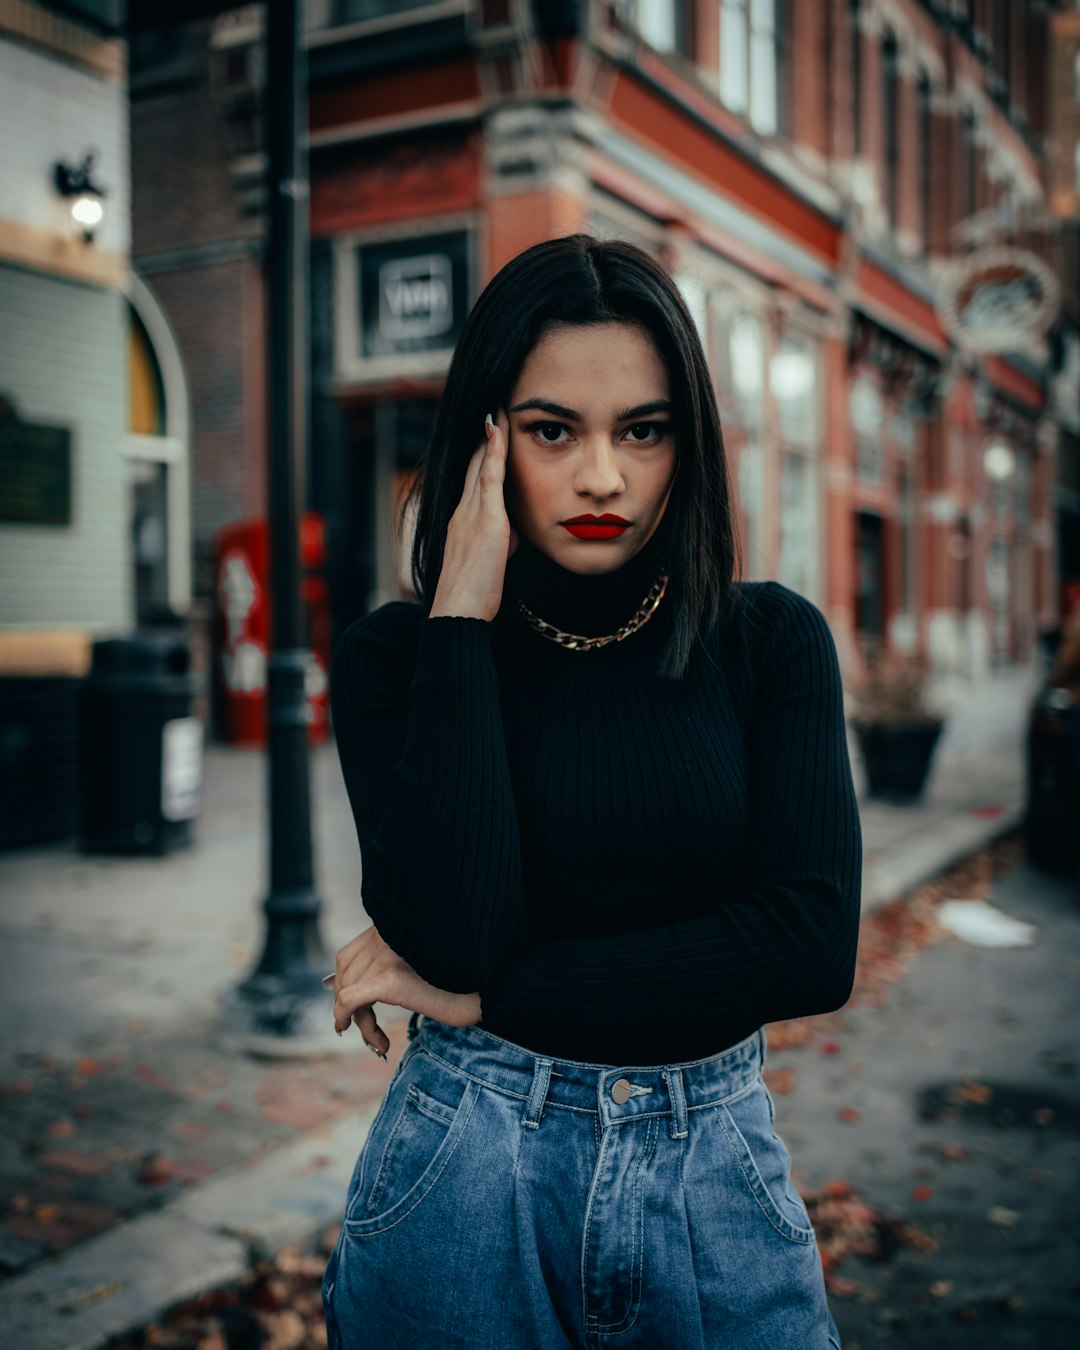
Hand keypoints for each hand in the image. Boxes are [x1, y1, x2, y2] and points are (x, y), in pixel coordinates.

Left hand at [329, 926, 481, 1055]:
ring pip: (348, 989)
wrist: (492, 986)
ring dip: (359, 1020)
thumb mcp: (416, 968)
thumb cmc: (463, 978)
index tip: (351, 1010)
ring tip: (379, 1042)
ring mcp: (389, 954)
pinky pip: (352, 1000)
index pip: (349, 955)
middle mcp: (388, 934)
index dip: (344, 984)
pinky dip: (347, 1017)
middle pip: (346, 973)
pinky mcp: (393, 979)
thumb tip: (332, 985)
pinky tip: (366, 1035)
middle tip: (367, 1031)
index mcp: (394, 926)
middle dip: (349, 1005)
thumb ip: (382, 968)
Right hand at [429, 410, 518, 621]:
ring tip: (497, 408)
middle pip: (474, 464)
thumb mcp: (493, 559)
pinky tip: (497, 430)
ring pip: (480, 464)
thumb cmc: (476, 592)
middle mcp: (462, 510)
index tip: (490, 433)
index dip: (483, 454)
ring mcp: (470, 512)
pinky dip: (493, 451)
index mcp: (463, 519)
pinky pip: (488, 476)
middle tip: (493, 409)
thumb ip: (503, 539)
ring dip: (490, 435)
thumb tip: (515, 531)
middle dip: (484, 437)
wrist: (460, 609)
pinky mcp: (484, 519)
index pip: (475, 478)